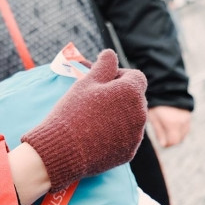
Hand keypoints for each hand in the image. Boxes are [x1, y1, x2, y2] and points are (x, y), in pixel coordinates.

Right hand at [21, 50, 146, 190]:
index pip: (135, 77)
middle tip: (95, 101)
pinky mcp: (129, 151)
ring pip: (132, 118)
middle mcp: (140, 113)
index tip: (100, 84)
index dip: (118, 76)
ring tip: (94, 120)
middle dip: (120, 96)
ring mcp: (136, 135)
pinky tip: (96, 135)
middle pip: (135, 98)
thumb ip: (104, 65)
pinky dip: (116, 134)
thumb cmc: (73, 111)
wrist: (63, 150)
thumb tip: (110, 53)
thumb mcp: (86, 82)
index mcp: (132, 91)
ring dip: (120, 115)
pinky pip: (126, 138)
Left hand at [147, 105, 190, 147]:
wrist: (167, 88)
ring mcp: (187, 119)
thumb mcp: (154, 118)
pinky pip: (186, 128)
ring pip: (184, 134)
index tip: (161, 142)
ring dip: (176, 135)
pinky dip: (180, 130)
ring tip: (167, 129)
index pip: (173, 141)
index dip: (167, 144)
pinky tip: (173, 125)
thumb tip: (163, 144)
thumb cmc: (156, 104)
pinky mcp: (189, 115)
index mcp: (172, 123)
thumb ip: (159, 132)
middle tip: (163, 136)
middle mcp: (182, 122)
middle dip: (171, 141)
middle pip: (179, 140)